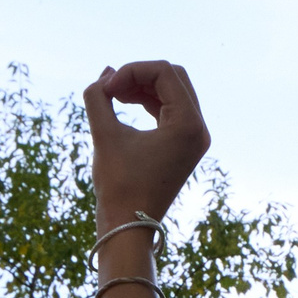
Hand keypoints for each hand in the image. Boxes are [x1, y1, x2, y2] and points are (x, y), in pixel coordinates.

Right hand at [82, 61, 211, 227]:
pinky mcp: (184, 146)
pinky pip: (170, 110)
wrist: (129, 227)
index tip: (106, 87)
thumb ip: (98, 97)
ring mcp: (194, 138)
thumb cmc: (118, 185)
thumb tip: (106, 72)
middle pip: (173, 78)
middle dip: (139, 76)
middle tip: (110, 88)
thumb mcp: (104, 135)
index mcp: (188, 125)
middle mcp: (199, 129)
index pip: (165, 72)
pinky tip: (122, 102)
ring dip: (142, 87)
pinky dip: (148, 102)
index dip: (131, 70)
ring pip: (172, 92)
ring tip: (111, 94)